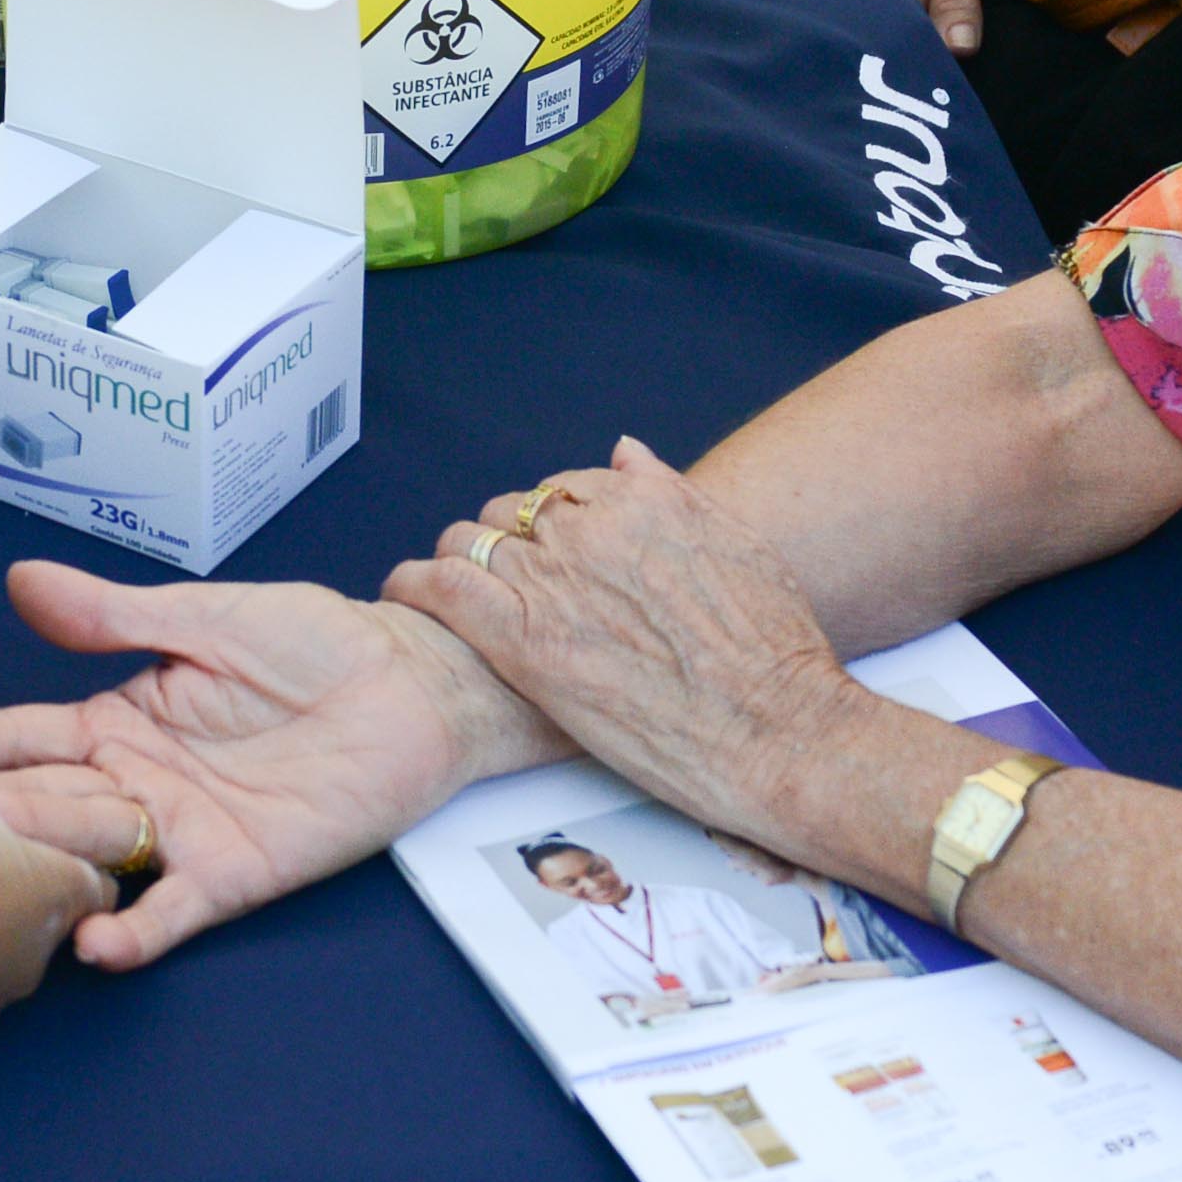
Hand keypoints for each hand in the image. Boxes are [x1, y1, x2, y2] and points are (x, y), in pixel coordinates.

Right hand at [0, 563, 560, 968]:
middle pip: (32, 805)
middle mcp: (135, 783)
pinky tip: (93, 941)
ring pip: (84, 859)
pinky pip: (173, 909)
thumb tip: (21, 583)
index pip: (15, 736)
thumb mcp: (205, 616)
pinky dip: (134, 929)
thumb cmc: (317, 641)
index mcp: (118, 718)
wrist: (413, 683)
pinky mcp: (234, 872)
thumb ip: (113, 615)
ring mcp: (179, 833)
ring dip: (24, 876)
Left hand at [381, 441, 873, 843]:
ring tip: (457, 596)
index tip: (547, 554)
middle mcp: (587, 528)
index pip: (557, 491)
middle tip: (512, 589)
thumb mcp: (736, 543)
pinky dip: (415, 585)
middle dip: (506, 545)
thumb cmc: (772, 650)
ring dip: (460, 564)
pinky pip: (441, 588)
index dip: (548, 526)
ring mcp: (550, 581)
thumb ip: (669, 492)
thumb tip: (621, 454)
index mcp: (637, 500)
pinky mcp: (521, 641)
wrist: (776, 727)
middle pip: (509, 515)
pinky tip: (405, 595)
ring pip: (467, 544)